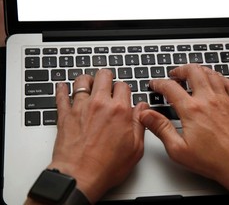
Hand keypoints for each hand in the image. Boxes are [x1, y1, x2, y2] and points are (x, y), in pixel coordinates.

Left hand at [48, 69, 147, 202]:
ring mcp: (80, 107)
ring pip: (82, 80)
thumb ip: (140, 124)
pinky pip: (61, 95)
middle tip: (107, 82)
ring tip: (88, 84)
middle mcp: (100, 104)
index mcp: (119, 110)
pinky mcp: (64, 115)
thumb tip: (143, 108)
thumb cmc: (106, 166)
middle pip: (103, 76)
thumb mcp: (135, 148)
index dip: (124, 88)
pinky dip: (62, 89)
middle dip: (107, 77)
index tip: (123, 93)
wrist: (79, 177)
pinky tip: (63, 87)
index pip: (123, 85)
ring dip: (87, 80)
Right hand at [140, 64, 228, 202]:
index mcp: (192, 110)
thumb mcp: (178, 149)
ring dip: (199, 70)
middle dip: (180, 70)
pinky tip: (216, 80)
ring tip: (192, 74)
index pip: (170, 87)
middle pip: (193, 72)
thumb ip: (160, 128)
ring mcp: (225, 100)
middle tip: (174, 74)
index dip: (159, 83)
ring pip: (211, 73)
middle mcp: (208, 100)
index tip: (155, 84)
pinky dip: (220, 77)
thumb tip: (146, 115)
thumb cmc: (213, 160)